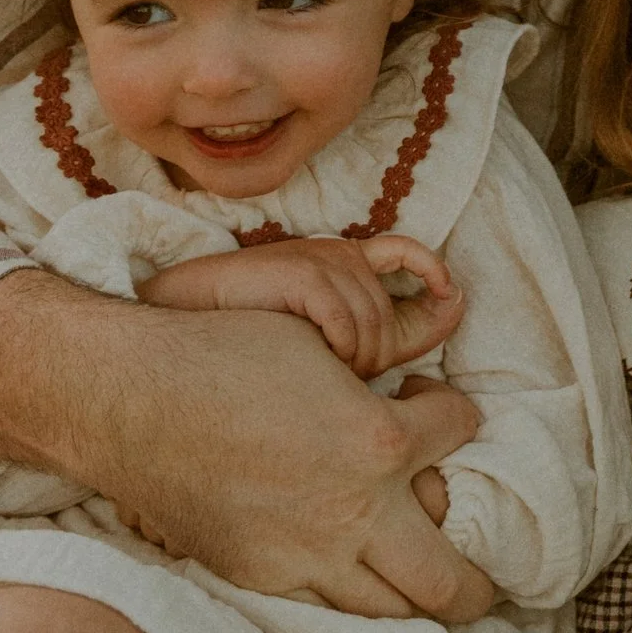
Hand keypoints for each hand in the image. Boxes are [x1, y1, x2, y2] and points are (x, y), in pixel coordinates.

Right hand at [0, 272, 480, 620]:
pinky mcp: (258, 577)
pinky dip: (350, 598)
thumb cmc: (220, 350)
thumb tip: (405, 396)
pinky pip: (325, 611)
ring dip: (415, 597)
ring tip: (422, 585)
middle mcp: (352, 513)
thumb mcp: (316, 340)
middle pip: (448, 582)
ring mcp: (303, 558)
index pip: (459, 433)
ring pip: (390, 613)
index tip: (439, 409)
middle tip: (486, 575)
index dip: (457, 414)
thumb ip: (373, 380)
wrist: (126, 397)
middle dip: (477, 581)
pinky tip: (350, 575)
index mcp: (377, 440)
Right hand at [140, 230, 459, 379]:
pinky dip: (336, 349)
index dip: (435, 277)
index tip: (448, 299)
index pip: (410, 252)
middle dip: (376, 358)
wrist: (181, 335)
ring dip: (354, 362)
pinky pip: (345, 319)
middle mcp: (336, 254)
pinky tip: (311, 361)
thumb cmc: (249, 348)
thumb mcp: (328, 349)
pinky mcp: (298, 269)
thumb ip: (384, 341)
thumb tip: (450, 323)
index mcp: (346, 265)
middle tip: (340, 380)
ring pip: (373, 321)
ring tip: (318, 377)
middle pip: (391, 313)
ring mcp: (316, 258)